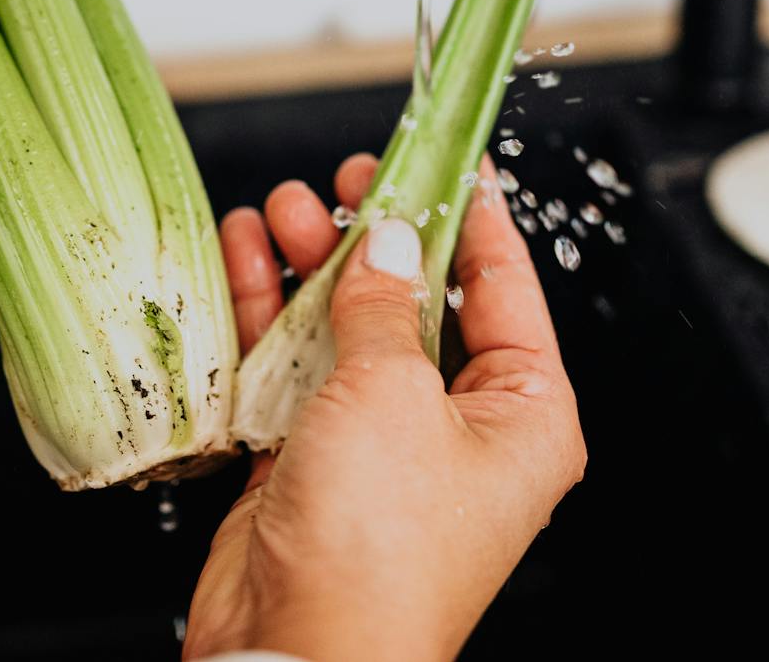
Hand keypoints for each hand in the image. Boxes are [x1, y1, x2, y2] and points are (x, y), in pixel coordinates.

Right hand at [187, 155, 586, 661]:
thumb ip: (384, 302)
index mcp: (523, 416)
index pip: (505, 290)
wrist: (296, 657)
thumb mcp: (392, 393)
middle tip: (346, 181)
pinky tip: (245, 256)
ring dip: (312, 265)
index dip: (474, 216)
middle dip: (374, 235)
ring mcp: (381, 444)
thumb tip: (389, 237)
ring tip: (282, 211)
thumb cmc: (377, 549)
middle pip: (417, 300)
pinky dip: (268, 312)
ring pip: (348, 325)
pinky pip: (294, 366)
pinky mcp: (312, 459)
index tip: (451, 157)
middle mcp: (458, 428)